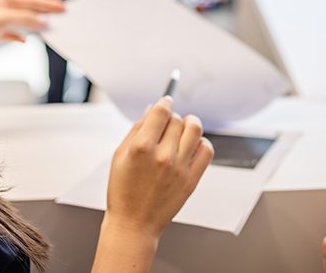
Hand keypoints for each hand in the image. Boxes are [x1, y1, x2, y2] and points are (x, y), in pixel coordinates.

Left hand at [0, 0, 64, 60]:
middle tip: (62, 14)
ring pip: (23, 20)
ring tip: (51, 26)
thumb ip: (26, 19)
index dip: (48, 3)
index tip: (62, 7)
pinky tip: (26, 40)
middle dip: (45, 12)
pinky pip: (13, 32)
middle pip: (29, 8)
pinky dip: (21, 35)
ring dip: (36, 23)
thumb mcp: (4, 19)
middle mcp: (1, 6)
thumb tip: (45, 22)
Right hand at [104, 97, 213, 240]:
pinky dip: (202, 142)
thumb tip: (153, 108)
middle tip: (168, 123)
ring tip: (185, 127)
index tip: (166, 101)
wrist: (133, 224)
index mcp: (141, 147)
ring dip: (190, 123)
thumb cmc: (122, 190)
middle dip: (172, 117)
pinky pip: (207, 150)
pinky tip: (192, 145)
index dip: (165, 102)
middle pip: (177, 119)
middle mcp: (163, 155)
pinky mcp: (192, 180)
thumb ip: (136, 129)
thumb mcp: (119, 156)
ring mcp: (179, 168)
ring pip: (195, 129)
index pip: (161, 110)